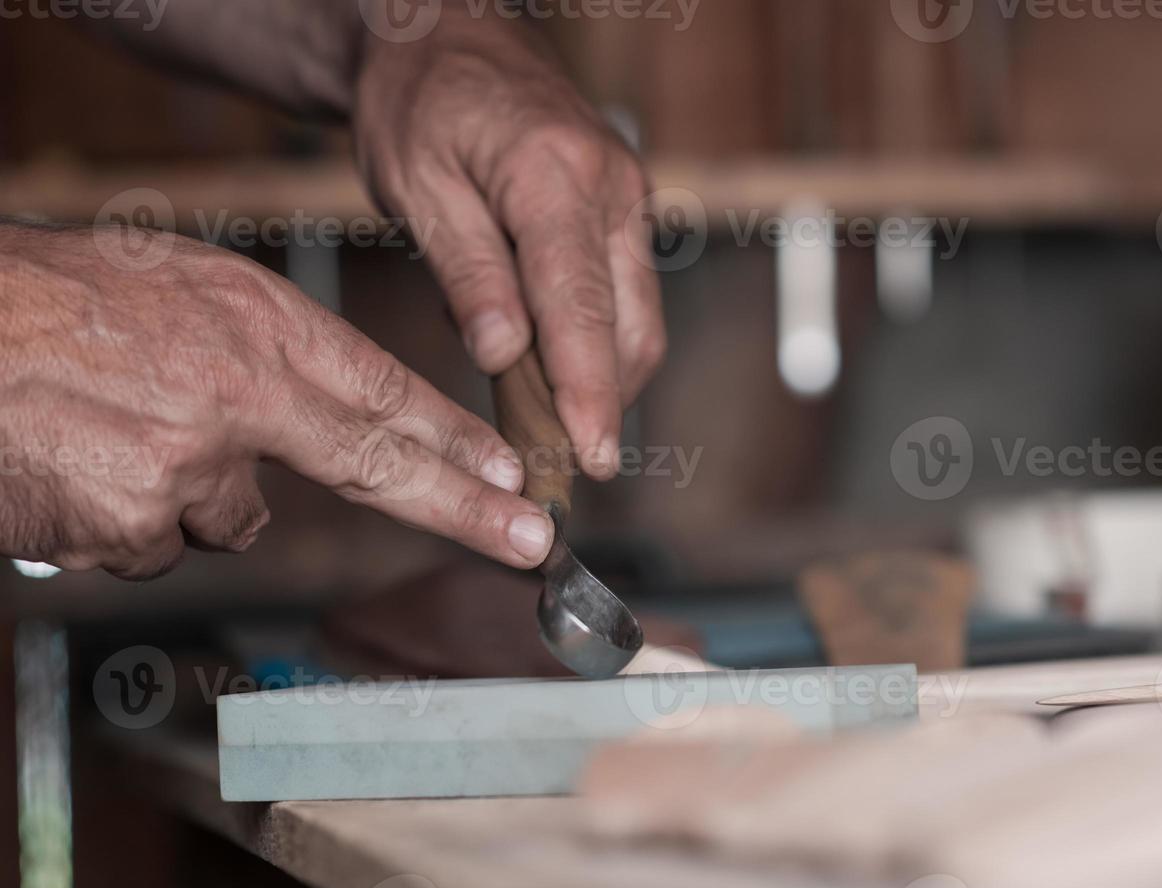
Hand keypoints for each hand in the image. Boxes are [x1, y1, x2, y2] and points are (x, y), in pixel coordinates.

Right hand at [0, 223, 554, 579]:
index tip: (514, 474)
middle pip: (377, 465)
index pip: (385, 389)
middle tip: (531, 541)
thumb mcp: (173, 290)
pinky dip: (121, 522)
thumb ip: (253, 354)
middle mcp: (240, 393)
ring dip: (185, 496)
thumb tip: (295, 431)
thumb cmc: (48, 304)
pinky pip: (154, 544)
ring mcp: (189, 466)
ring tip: (108, 436)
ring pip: (228, 518)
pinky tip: (73, 470)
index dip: (456, 438)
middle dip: (464, 509)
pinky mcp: (133, 525)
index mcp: (254, 322)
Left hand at [352, 11, 666, 478]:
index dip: (589, 392)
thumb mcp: (418, 184)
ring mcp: (629, 199)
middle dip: (602, 403)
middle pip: (630, 326)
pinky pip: (624, 296)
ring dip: (601, 380)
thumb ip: (466, 271)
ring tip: (544, 425)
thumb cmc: (421, 103)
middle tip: (554, 465)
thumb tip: (501, 354)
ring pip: (638, 319)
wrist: (450, 37)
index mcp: (556, 177)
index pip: (580, 307)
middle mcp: (613, 189)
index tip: (590, 458)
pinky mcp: (626, 213)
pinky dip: (594, 344)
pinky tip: (546, 364)